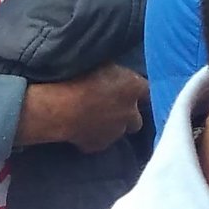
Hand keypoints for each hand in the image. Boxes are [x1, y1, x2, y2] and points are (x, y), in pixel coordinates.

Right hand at [18, 62, 147, 154]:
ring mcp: (115, 132)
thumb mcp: (102, 63)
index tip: (133, 90)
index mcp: (133, 88)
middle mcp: (129, 113)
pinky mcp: (98, 145)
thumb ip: (116, 71)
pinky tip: (83, 127)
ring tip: (95, 117)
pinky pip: (100, 141)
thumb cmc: (78, 77)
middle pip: (136, 119)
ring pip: (119, 131)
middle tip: (113, 107)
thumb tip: (119, 71)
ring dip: (112, 125)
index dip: (140, 91)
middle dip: (128, 115)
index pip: (149, 90)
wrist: (59, 107)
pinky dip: (95, 136)